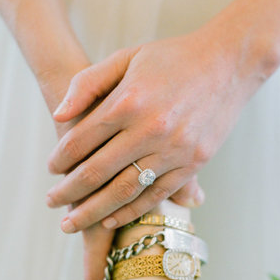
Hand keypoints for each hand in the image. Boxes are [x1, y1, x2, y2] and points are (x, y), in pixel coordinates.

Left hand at [45, 15, 269, 233]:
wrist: (229, 63)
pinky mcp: (193, 163)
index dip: (61, 158)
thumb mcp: (127, 57)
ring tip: (72, 223)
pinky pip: (157, 195)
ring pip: (125, 190)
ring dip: (94, 211)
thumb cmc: (173, 58)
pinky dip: (131, 211)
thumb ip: (88, 83)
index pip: (82, 139)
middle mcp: (150, 128)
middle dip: (69, 191)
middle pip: (97, 171)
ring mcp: (174, 149)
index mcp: (129, 100)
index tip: (51, 170)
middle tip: (51, 203)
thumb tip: (59, 115)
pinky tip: (111, 219)